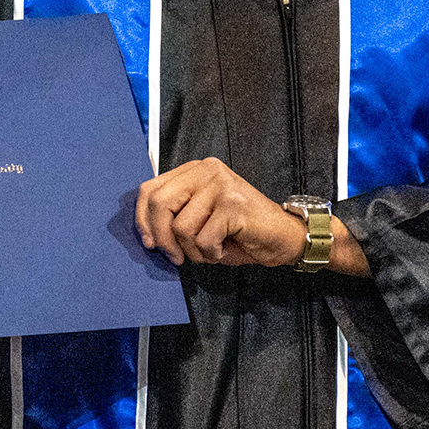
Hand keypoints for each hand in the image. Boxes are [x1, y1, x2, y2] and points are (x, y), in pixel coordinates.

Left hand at [133, 157, 369, 275]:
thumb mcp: (202, 219)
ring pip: (181, 226)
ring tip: (210, 251)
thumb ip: (176, 215)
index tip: (149, 243)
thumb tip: (146, 235)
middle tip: (175, 258)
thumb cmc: (241, 233)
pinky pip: (202, 239)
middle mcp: (207, 170)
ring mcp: (221, 185)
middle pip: (159, 203)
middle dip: (162, 238)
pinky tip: (224, 250)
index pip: (150, 188)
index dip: (142, 219)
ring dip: (192, 251)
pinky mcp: (233, 204)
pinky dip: (210, 254)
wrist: (285, 238)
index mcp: (195, 170)